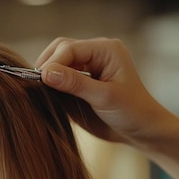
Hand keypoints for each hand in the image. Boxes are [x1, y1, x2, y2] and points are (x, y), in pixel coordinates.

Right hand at [35, 37, 173, 146]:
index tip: (41, 81)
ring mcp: (87, 67)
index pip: (69, 48)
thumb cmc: (131, 112)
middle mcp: (95, 54)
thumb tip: (46, 73)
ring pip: (56, 62)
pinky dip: (50, 85)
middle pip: (60, 50)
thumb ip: (75, 83)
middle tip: (37, 85)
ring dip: (46, 75)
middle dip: (47, 65)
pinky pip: (59, 77)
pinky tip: (47, 96)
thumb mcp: (104, 97)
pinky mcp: (80, 81)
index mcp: (105, 50)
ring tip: (40, 91)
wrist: (140, 131)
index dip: (52, 63)